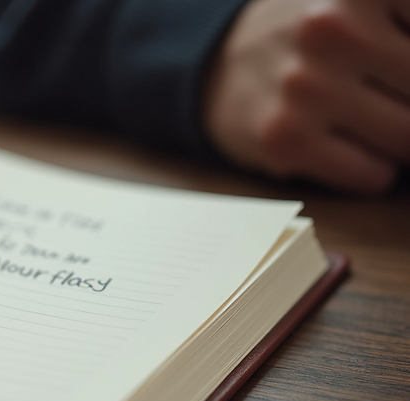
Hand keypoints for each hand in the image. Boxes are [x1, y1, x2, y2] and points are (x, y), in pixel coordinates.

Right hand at [205, 0, 409, 192]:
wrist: (217, 66)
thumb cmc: (316, 34)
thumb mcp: (370, 6)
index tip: (397, 77)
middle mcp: (333, 29)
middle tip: (388, 97)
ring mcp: (306, 88)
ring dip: (402, 139)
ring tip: (369, 115)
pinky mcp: (285, 140)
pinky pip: (373, 175)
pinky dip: (373, 169)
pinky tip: (343, 142)